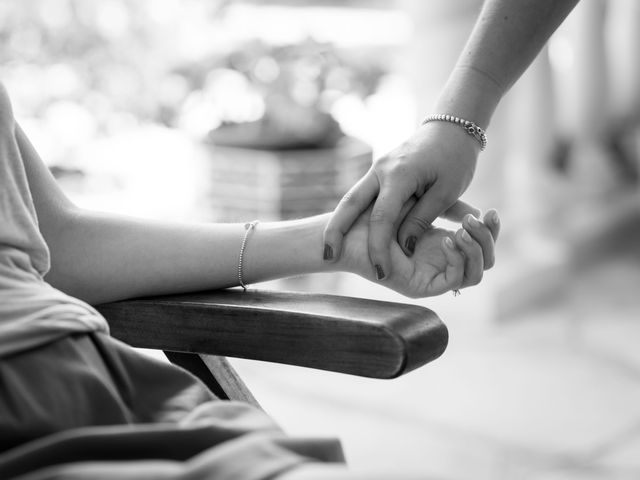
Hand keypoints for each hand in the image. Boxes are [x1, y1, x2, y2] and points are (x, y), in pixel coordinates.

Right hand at [323, 122, 479, 279]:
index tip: (381, 273)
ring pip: (350, 199)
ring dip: (337, 223)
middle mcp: (381, 170)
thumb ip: (421, 219)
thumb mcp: (446, 192)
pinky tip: (344, 233)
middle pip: (350, 203)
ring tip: (328, 248)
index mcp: (399, 175)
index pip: (382, 218)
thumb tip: (402, 246)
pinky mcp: (379, 172)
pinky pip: (361, 196)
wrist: (452, 127)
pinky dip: (351, 215)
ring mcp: (377, 170)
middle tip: (326, 256)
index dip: (379, 248)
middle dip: (335, 231)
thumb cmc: (455, 160)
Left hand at [338, 206, 499, 297]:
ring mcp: (433, 278)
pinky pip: (455, 278)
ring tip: (466, 228)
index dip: (491, 233)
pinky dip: (459, 259)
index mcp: (440, 249)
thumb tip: (475, 212)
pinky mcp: (423, 287)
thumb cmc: (373, 215)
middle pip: (483, 263)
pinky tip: (450, 239)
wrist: (346, 233)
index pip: (479, 248)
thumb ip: (443, 209)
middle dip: (490, 239)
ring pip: (474, 274)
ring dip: (476, 249)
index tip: (493, 212)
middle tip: (486, 216)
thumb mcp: (415, 204)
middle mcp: (440, 266)